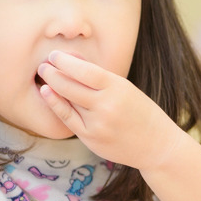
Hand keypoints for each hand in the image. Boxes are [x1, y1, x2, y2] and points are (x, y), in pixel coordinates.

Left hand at [37, 51, 185, 170]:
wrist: (156, 146)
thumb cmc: (141, 113)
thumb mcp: (126, 89)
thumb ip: (99, 76)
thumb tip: (72, 59)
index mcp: (118, 88)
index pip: (85, 71)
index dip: (65, 62)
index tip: (54, 54)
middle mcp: (106, 106)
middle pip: (71, 86)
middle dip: (53, 73)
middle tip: (43, 64)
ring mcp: (97, 124)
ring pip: (67, 101)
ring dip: (52, 86)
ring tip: (43, 76)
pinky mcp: (91, 139)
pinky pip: (68, 119)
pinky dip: (55, 105)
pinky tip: (47, 93)